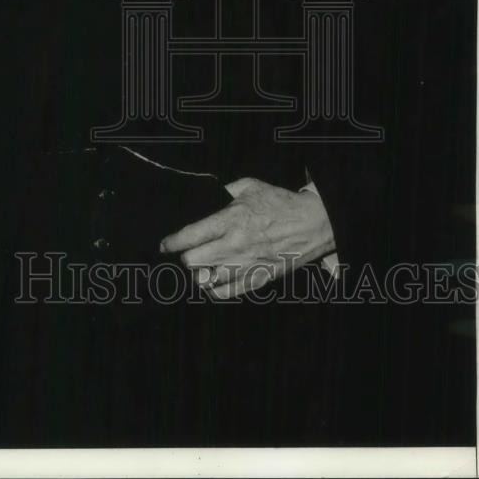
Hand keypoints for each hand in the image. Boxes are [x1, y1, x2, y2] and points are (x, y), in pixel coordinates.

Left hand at [159, 177, 335, 298]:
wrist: (313, 223)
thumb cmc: (280, 203)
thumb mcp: (250, 186)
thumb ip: (225, 191)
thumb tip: (208, 195)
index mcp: (231, 220)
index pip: (190, 236)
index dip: (172, 243)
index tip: (165, 245)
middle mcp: (235, 245)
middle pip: (194, 261)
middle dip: (186, 257)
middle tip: (187, 253)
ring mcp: (246, 265)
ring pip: (207, 279)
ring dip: (199, 273)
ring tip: (200, 267)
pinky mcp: (258, 279)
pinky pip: (227, 292)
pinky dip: (215, 289)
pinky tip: (212, 282)